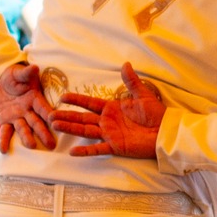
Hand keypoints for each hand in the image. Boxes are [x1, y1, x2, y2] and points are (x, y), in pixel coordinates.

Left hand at [0, 61, 55, 152]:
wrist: (0, 82)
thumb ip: (26, 73)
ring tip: (31, 146)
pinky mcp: (6, 122)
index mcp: (35, 99)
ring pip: (23, 129)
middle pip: (37, 123)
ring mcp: (18, 118)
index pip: (43, 108)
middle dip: (43, 133)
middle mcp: (29, 111)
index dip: (49, 115)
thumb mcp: (19, 73)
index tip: (55, 121)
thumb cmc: (14, 76)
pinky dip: (4, 140)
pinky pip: (5, 132)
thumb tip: (34, 67)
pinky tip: (3, 150)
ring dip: (27, 137)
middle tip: (51, 144)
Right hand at [51, 63, 166, 159]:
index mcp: (112, 108)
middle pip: (82, 118)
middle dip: (67, 116)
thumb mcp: (143, 95)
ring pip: (85, 131)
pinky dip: (85, 151)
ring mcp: (110, 134)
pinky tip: (72, 152)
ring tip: (54, 125)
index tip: (62, 97)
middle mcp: (107, 121)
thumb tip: (125, 64)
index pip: (90, 103)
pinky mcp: (115, 146)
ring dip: (70, 128)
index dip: (76, 100)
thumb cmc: (156, 114)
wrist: (166, 132)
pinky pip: (97, 149)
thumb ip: (131, 81)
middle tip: (50, 115)